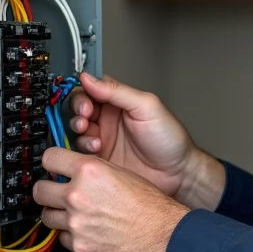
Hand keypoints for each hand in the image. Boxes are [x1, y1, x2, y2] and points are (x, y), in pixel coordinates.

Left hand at [34, 147, 187, 251]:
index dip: (51, 162)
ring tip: (75, 214)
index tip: (52, 167)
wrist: (162, 236)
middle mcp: (78, 195)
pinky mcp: (79, 246)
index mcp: (90, 171)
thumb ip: (93, 171)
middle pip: (39, 190)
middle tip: (56, 193)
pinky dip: (72, 235)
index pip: (49, 158)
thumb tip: (75, 171)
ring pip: (47, 216)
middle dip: (47, 190)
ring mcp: (76, 223)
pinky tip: (87, 231)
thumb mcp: (122, 173)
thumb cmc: (150, 206)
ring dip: (58, 214)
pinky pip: (62, 238)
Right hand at [68, 73, 222, 208]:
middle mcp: (107, 118)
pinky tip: (97, 151)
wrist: (176, 173)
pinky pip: (80, 152)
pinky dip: (83, 150)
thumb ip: (117, 92)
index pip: (90, 90)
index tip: (86, 105)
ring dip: (79, 132)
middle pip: (78, 109)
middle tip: (85, 121)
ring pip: (76, 130)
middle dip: (77, 114)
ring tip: (95, 140)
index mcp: (118, 102)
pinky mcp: (99, 159)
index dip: (83, 95)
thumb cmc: (168, 138)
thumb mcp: (146, 107)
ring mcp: (102, 139)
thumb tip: (88, 78)